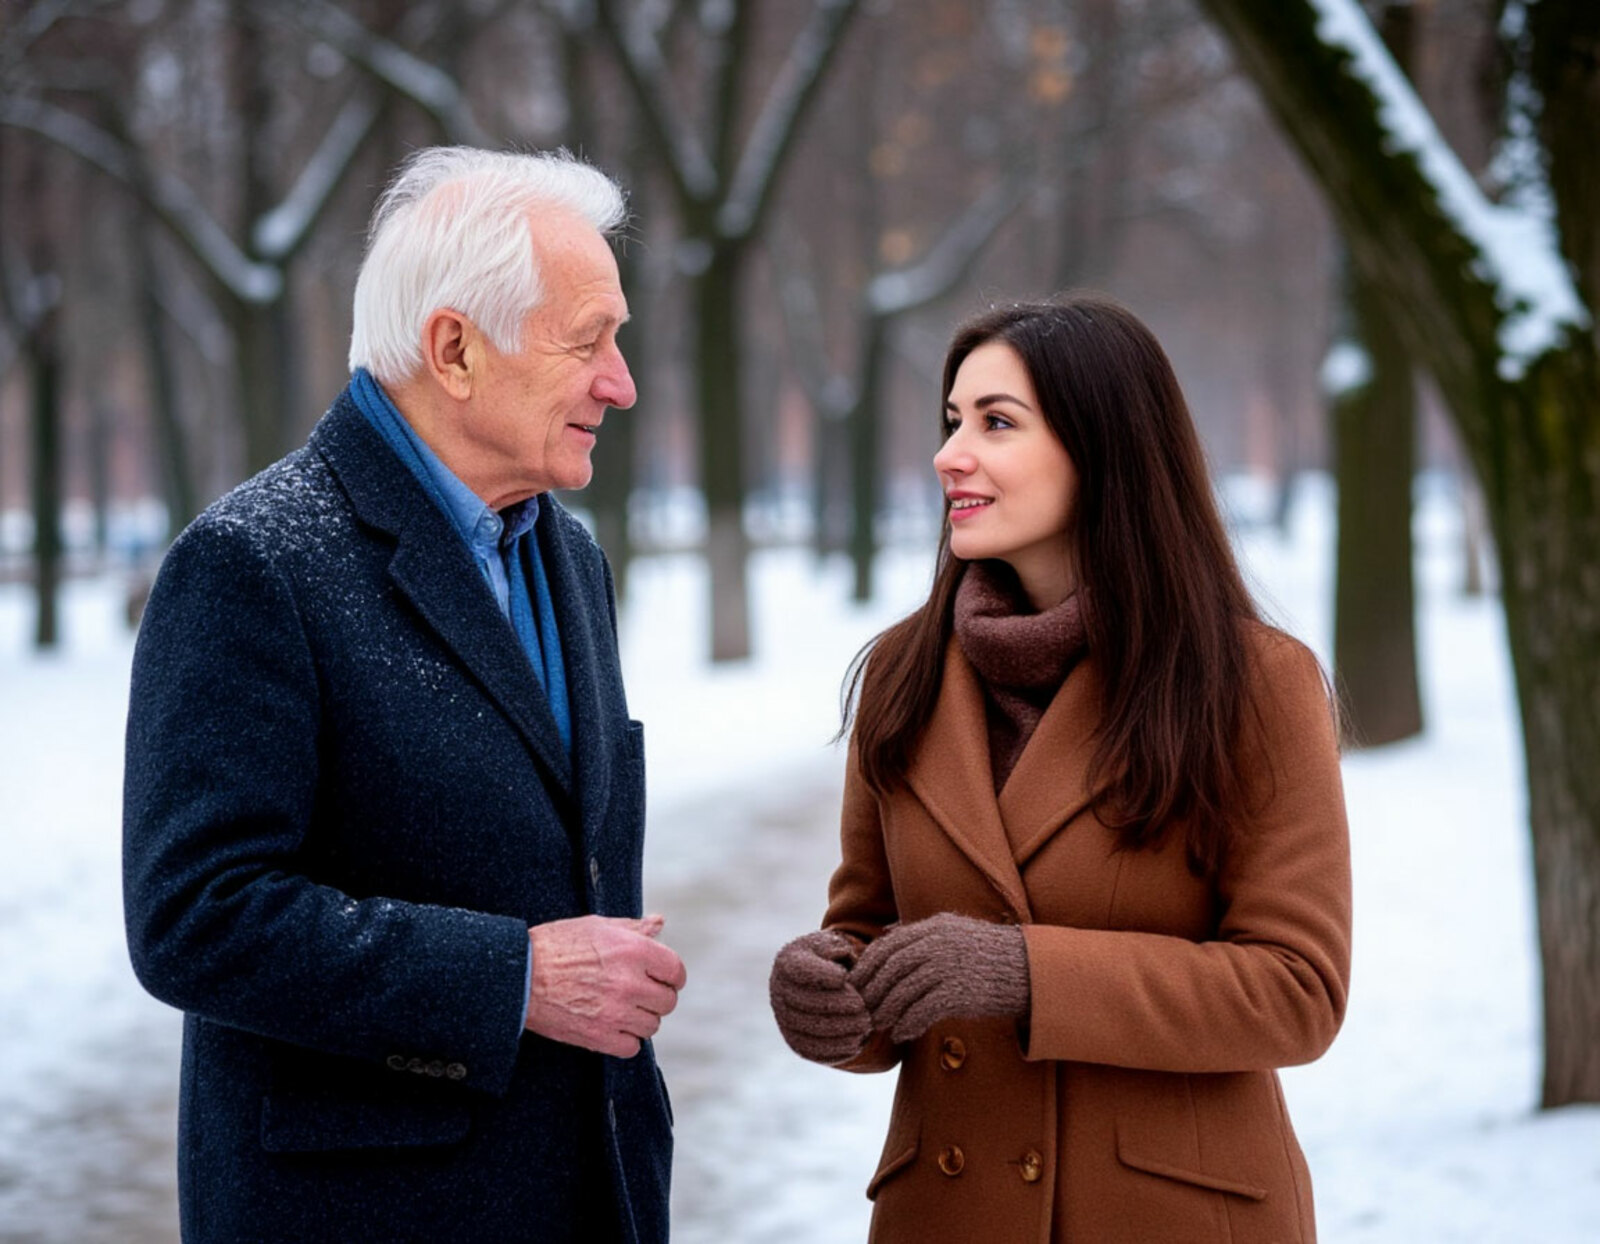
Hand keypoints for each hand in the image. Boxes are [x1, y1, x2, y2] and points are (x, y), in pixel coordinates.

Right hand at [525, 914, 686, 1057]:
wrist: (519, 976)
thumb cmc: (556, 946)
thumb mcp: (597, 926)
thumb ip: (633, 928)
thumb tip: (659, 922)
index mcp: (633, 950)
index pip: (676, 971)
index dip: (672, 977)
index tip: (663, 979)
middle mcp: (630, 982)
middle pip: (667, 1001)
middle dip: (656, 997)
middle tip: (639, 994)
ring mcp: (616, 1012)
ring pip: (652, 1025)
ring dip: (640, 1019)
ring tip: (621, 1008)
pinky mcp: (599, 1037)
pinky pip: (632, 1047)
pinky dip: (625, 1040)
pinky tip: (611, 1026)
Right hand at [768, 929, 871, 1065]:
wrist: (817, 982)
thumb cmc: (831, 960)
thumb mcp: (834, 945)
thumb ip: (837, 949)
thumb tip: (841, 976)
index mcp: (788, 962)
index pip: (800, 971)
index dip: (822, 975)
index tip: (844, 977)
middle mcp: (779, 992)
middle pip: (805, 1002)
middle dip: (837, 1007)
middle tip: (863, 1008)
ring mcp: (784, 1019)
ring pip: (807, 1029)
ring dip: (839, 1030)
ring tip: (864, 1026)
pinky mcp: (795, 1041)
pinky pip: (811, 1050)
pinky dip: (834, 1050)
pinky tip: (856, 1043)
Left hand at [852, 912, 1028, 1043]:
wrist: (1028, 971)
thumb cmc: (986, 954)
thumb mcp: (954, 930)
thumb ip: (920, 932)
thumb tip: (886, 933)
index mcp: (934, 927)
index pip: (888, 946)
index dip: (868, 967)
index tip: (856, 984)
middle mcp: (939, 944)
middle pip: (891, 969)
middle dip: (872, 991)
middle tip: (861, 1009)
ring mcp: (948, 967)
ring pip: (903, 991)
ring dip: (886, 1011)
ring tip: (878, 1024)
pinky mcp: (959, 992)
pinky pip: (923, 1010)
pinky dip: (908, 1023)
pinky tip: (901, 1033)